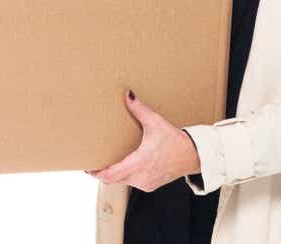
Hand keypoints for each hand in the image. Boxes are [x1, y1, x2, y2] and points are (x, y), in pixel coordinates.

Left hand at [84, 89, 200, 191]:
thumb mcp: (155, 123)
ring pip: (122, 182)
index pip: (111, 174)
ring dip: (113, 175)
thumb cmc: (175, 141)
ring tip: (106, 163)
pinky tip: (123, 166)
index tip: (87, 168)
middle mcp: (141, 177)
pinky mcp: (150, 185)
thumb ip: (139, 109)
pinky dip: (124, 176)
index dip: (97, 173)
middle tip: (92, 163)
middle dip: (101, 173)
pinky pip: (132, 183)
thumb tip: (127, 95)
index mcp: (139, 163)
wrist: (193, 155)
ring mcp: (146, 183)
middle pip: (113, 180)